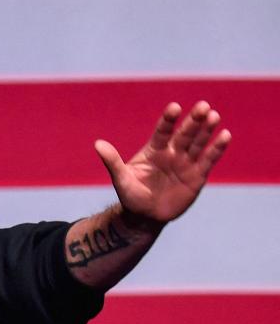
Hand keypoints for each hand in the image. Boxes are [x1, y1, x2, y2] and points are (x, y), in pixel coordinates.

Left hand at [95, 101, 230, 223]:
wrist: (145, 217)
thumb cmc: (131, 196)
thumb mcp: (121, 179)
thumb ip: (112, 161)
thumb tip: (97, 144)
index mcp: (153, 150)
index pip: (162, 131)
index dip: (168, 120)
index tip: (174, 107)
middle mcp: (171, 153)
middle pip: (184, 134)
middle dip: (193, 120)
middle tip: (203, 106)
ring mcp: (185, 163)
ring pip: (198, 143)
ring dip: (206, 130)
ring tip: (214, 116)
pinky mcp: (197, 175)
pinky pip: (208, 160)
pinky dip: (216, 148)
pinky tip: (225, 135)